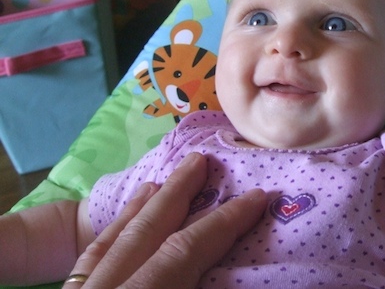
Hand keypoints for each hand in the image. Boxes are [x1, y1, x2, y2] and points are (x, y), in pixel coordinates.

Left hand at [64, 153, 266, 288]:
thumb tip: (233, 266)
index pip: (187, 250)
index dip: (225, 222)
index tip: (256, 198)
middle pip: (147, 231)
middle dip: (177, 194)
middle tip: (200, 161)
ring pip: (111, 240)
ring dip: (140, 208)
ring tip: (161, 182)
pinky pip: (87, 260)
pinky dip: (109, 235)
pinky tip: (119, 224)